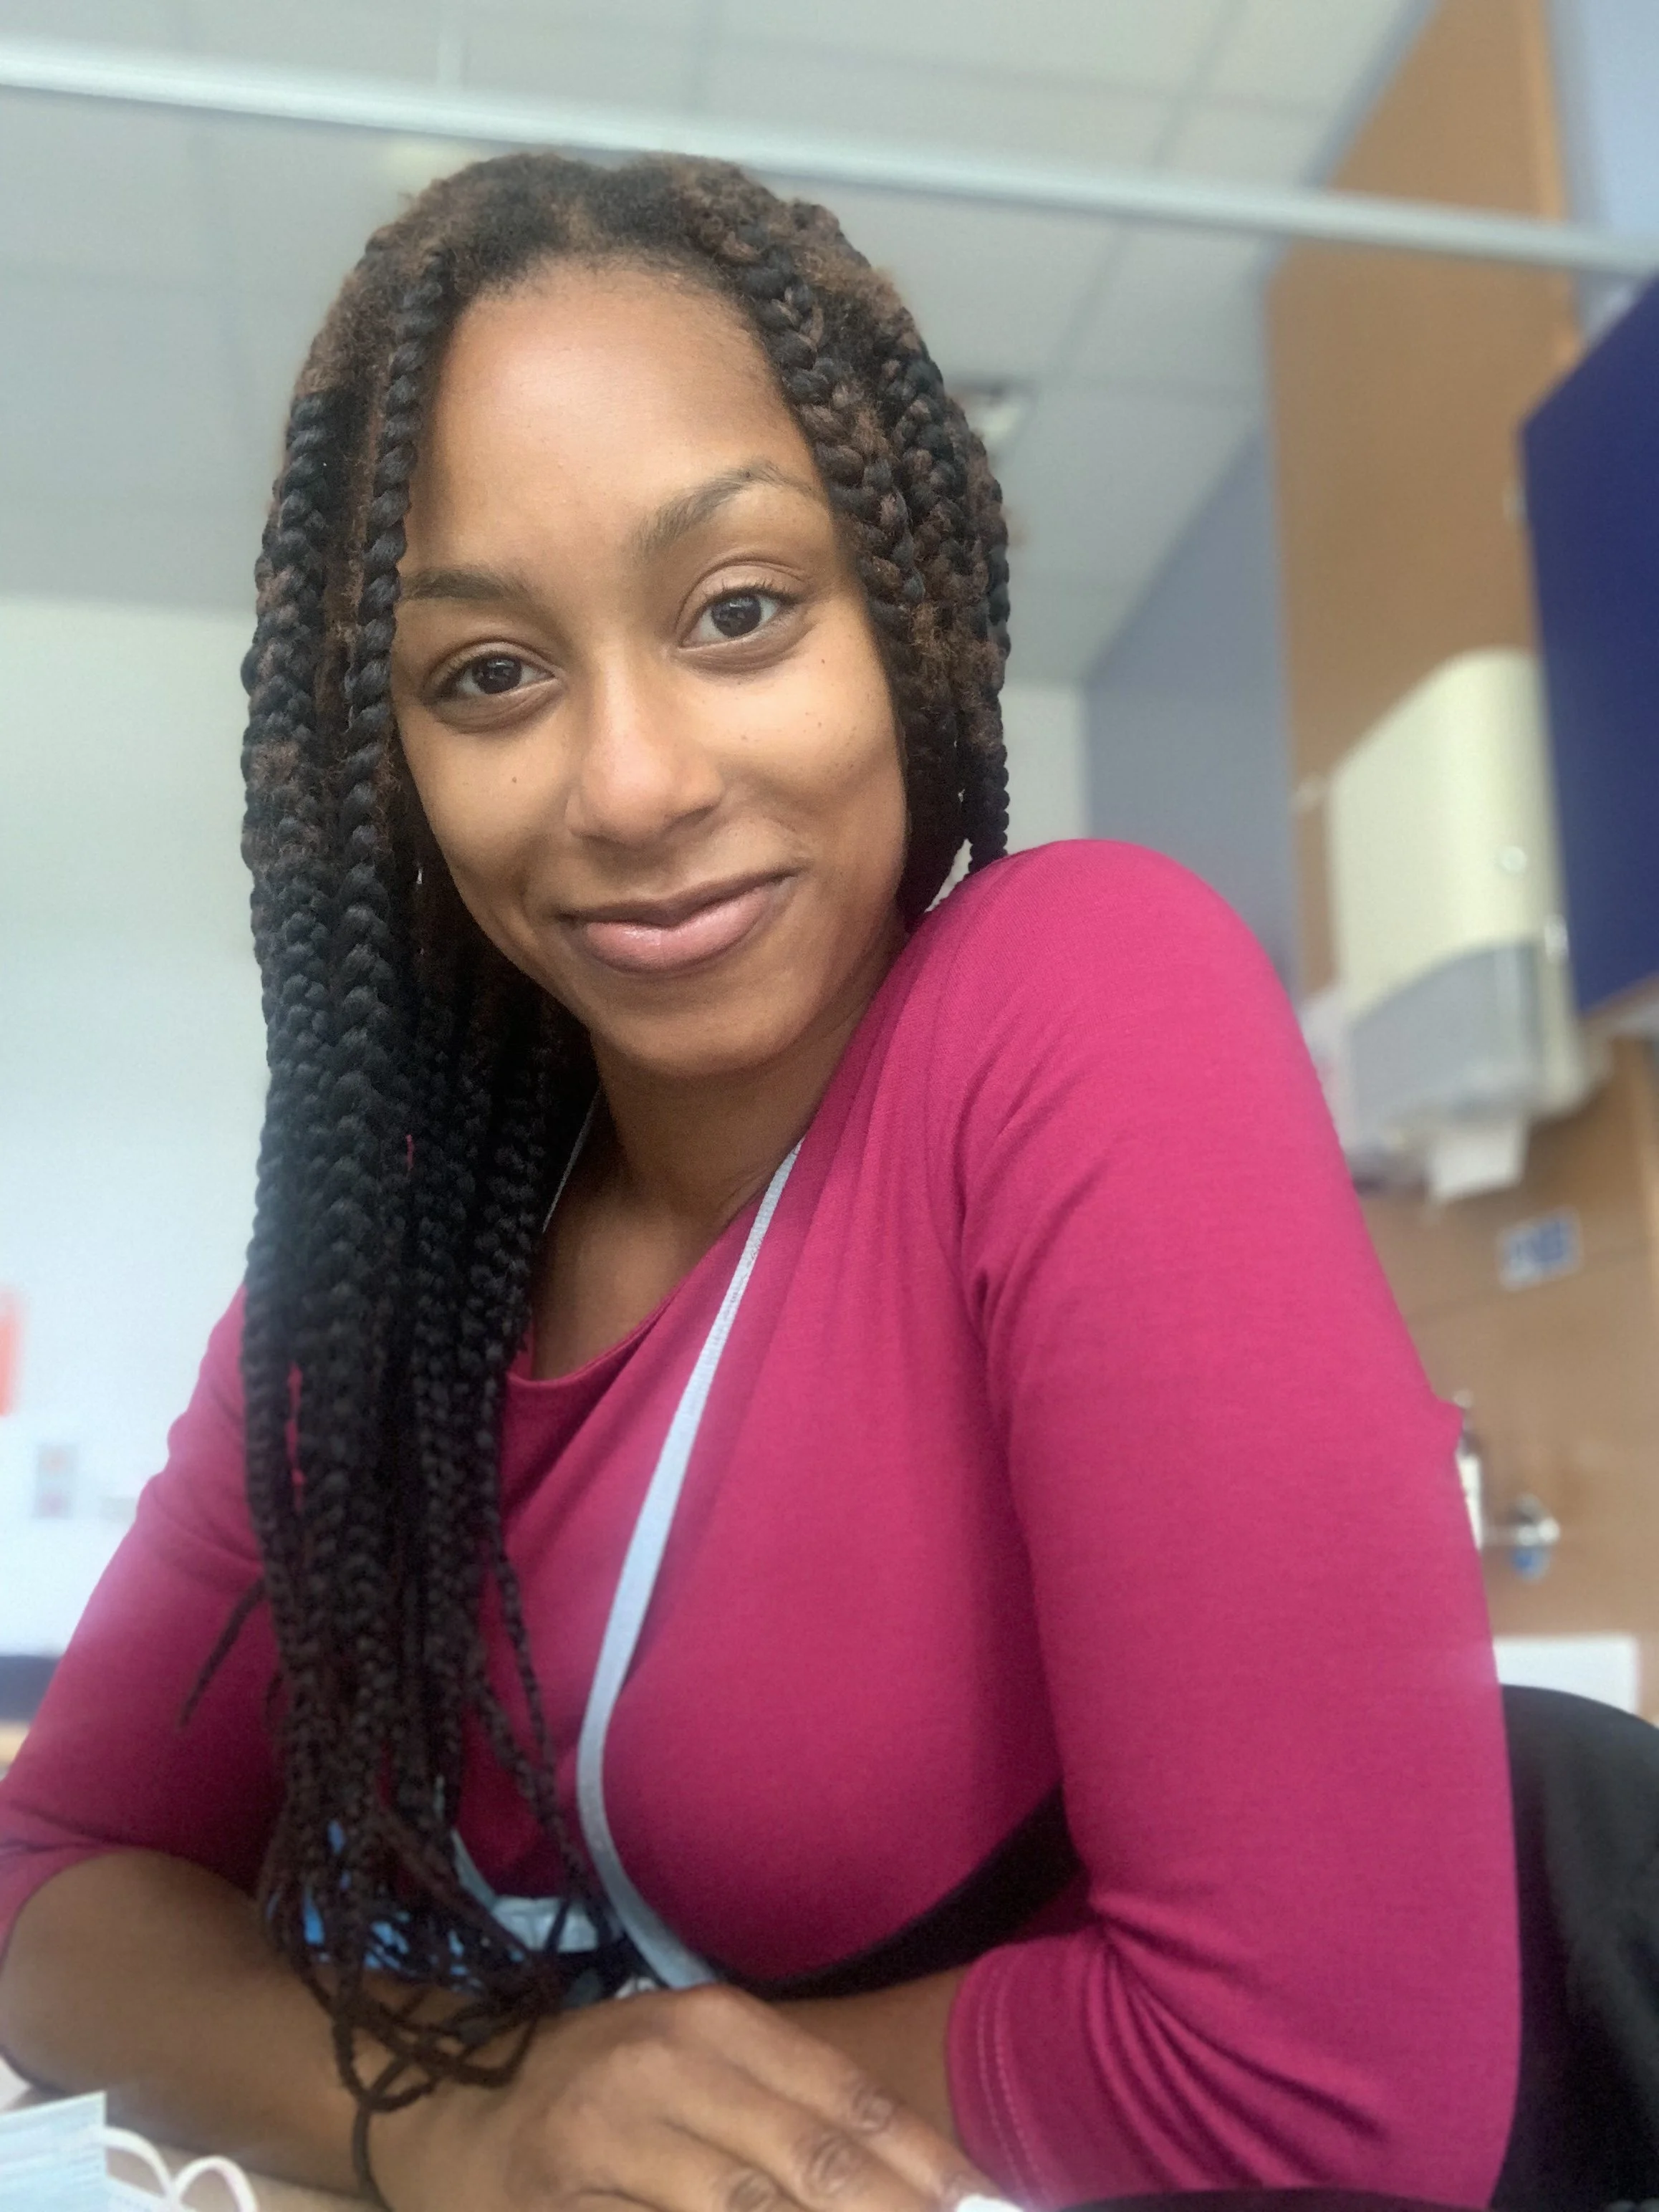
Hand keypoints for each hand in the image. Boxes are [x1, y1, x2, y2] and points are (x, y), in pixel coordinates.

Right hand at [371, 1983, 997, 2211]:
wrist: (444, 2106)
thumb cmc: (594, 2086)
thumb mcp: (691, 2066)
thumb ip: (783, 2109)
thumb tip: (902, 2173)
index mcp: (714, 2024)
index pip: (844, 2101)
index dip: (923, 2163)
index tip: (988, 2206)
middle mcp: (670, 2067)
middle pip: (813, 2163)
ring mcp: (615, 2138)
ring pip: (751, 2210)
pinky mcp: (570, 2203)